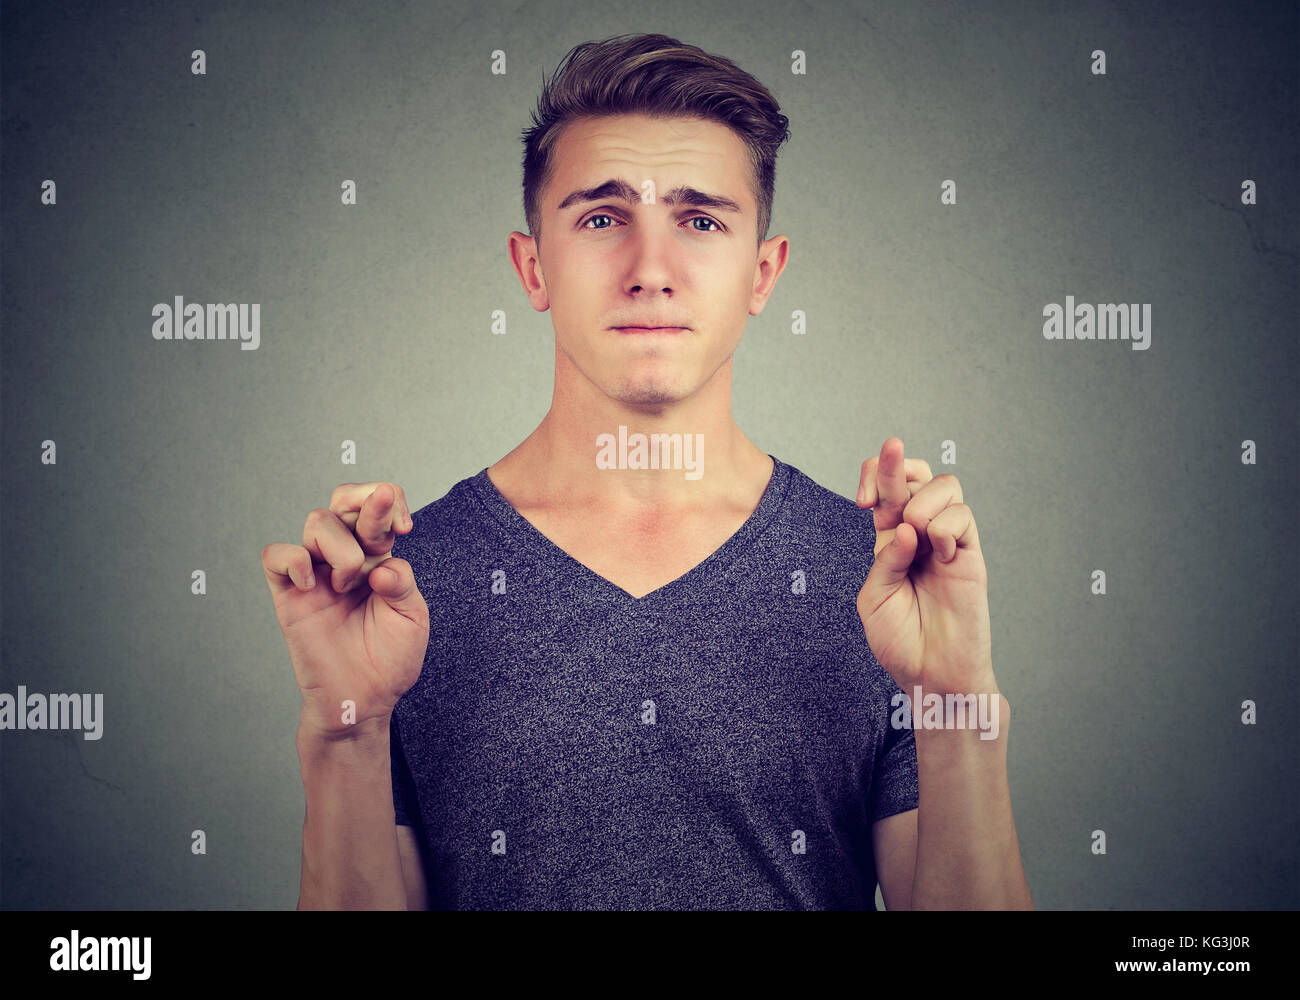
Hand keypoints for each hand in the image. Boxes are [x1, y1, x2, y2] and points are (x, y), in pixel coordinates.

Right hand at [261, 482, 429, 741]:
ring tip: (350, 585)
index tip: (405, 528)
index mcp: (378, 557)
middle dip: (365, 501)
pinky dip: (294, 559)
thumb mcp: (412, 616)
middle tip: (381, 535)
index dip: (389, 502)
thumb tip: (380, 566)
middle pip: (343, 500)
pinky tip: (312, 584)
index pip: (376, 506)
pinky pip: (276, 555)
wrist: (364, 699)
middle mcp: (346, 558)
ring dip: (342, 548)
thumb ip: (402, 582)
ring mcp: (316, 574)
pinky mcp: (289, 595)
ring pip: (318, 522)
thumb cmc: (391, 660)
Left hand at [855, 439, 996, 696]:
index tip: (863, 502)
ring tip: (917, 535)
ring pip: (945, 485)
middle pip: (915, 474)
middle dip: (894, 467)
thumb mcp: (875, 598)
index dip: (875, 476)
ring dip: (923, 501)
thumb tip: (908, 527)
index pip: (886, 488)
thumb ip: (886, 560)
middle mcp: (919, 533)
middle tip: (879, 498)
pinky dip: (947, 526)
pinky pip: (964, 516)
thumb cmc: (900, 641)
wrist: (932, 674)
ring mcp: (947, 541)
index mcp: (890, 539)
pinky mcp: (971, 554)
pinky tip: (941, 552)